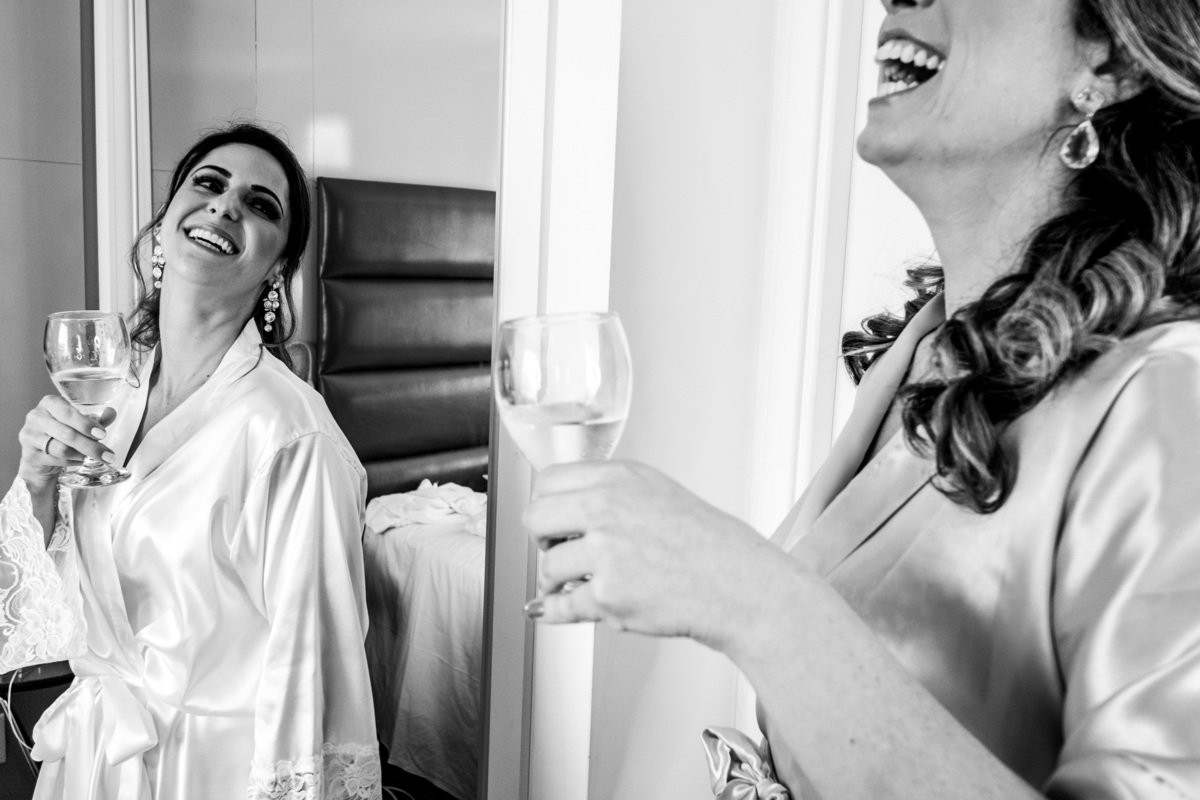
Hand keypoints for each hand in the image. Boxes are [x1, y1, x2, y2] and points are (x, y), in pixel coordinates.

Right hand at [17, 396, 115, 492]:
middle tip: (108, 455)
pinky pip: (57, 460)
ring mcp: (29, 436)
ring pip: (62, 449)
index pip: (68, 413)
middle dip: (91, 446)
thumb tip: (111, 413)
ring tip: (93, 457)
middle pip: (67, 434)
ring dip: (83, 455)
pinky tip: (80, 460)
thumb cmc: (61, 432)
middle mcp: (36, 417)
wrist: (39, 453)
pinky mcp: (29, 454)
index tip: (103, 434)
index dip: (86, 424)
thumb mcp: (78, 423)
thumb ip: (96, 419)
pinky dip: (73, 462)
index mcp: (49, 403)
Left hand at [523, 460, 786, 650]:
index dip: (547, 505)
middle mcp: (607, 509)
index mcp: (617, 479)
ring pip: (547, 567)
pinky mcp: (608, 596)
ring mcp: (606, 553)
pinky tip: (568, 607)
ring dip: (557, 581)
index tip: (553, 520)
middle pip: (534, 519)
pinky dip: (560, 611)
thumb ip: (606, 493)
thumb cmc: (703, 542)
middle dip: (542, 540)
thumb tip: (561, 507)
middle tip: (558, 551)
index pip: (548, 482)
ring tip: (581, 583)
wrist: (735, 582)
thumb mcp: (654, 491)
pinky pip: (561, 606)